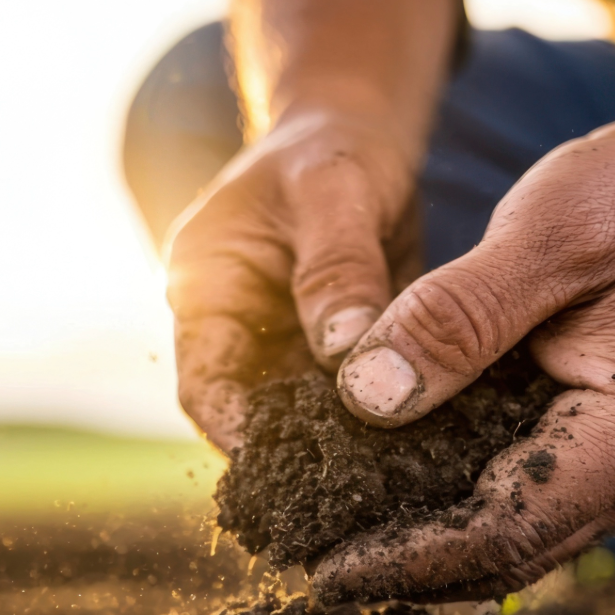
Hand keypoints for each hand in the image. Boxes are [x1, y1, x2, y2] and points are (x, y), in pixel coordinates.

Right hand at [166, 109, 421, 451]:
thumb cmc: (334, 144)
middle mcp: (236, 325)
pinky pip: (343, 396)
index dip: (239, 434)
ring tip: (387, 469)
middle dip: (294, 449)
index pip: (204, 386)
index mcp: (205, 287)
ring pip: (300, 413)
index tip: (293, 469)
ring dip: (338, 439)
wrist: (358, 131)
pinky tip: (410, 435)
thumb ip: (337, 268)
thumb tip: (344, 352)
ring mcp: (281, 341)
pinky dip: (370, 414)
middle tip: (353, 483)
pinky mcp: (326, 349)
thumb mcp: (334, 189)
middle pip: (250, 412)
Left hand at [314, 101, 614, 603]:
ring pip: (521, 543)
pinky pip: (533, 506)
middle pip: (512, 556)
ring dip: (434, 552)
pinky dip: (464, 514)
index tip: (330, 569)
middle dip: (412, 570)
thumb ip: (454, 317)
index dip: (410, 558)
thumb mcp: (547, 230)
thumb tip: (366, 397)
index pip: (508, 529)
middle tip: (322, 568)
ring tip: (349, 543)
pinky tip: (405, 501)